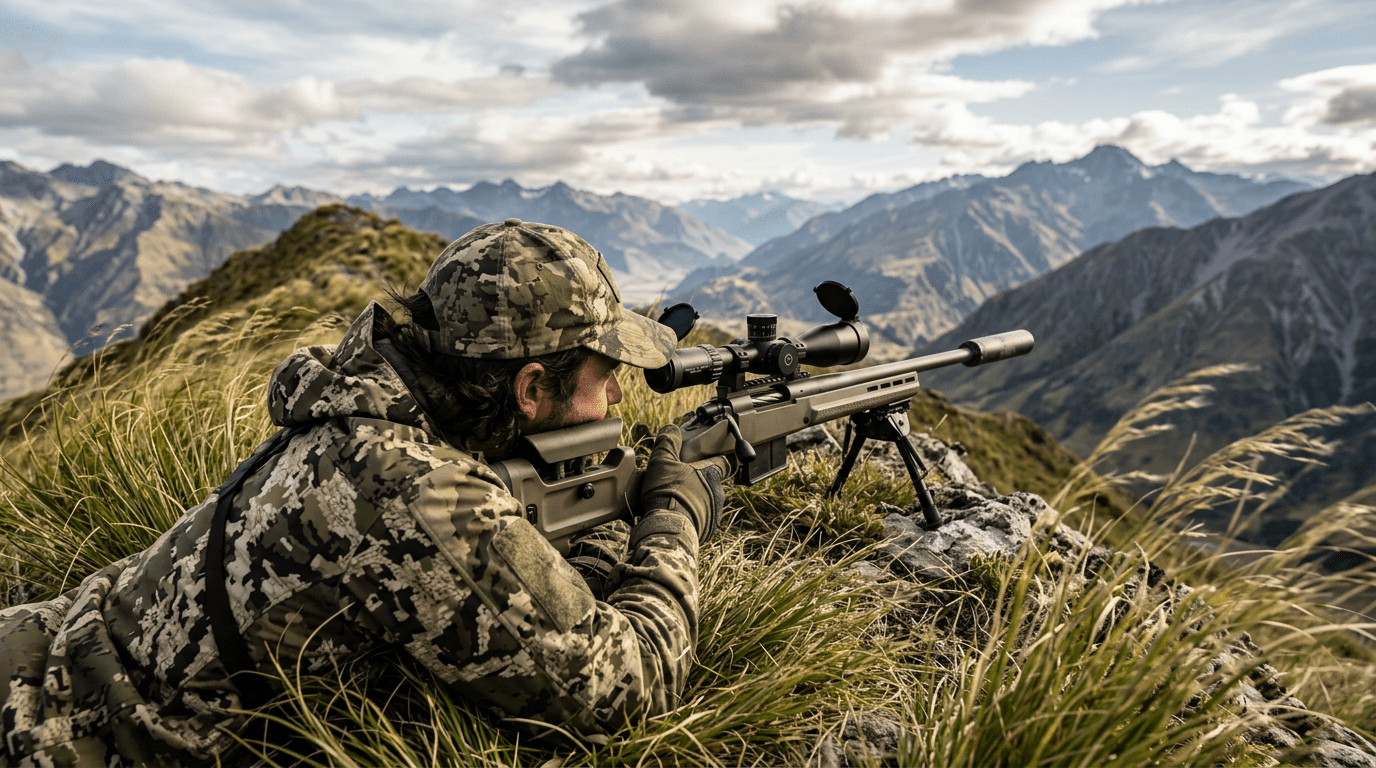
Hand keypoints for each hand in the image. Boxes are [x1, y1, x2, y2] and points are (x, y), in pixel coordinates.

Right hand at [639, 425, 727, 542]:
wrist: (668, 529)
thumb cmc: (667, 492)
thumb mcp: (662, 461)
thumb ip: (668, 442)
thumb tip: (671, 429)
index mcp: (711, 473)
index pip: (725, 462)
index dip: (718, 459)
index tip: (711, 458)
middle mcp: (718, 492)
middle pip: (712, 483)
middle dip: (699, 482)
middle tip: (680, 482)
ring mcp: (714, 512)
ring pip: (707, 502)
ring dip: (694, 501)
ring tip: (674, 502)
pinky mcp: (708, 530)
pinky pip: (702, 520)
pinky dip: (691, 518)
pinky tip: (675, 517)